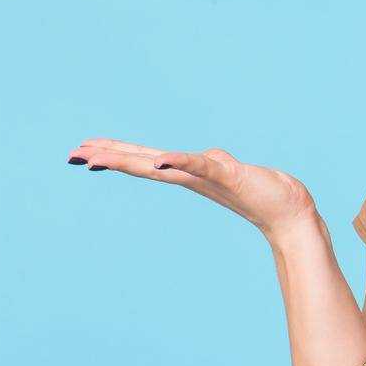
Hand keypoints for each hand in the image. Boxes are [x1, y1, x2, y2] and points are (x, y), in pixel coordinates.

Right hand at [65, 138, 317, 237]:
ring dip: (129, 160)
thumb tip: (205, 157)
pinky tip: (161, 159)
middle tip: (74, 153)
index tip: (84, 152)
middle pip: (143, 163)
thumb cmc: (264, 193)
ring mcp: (208, 177)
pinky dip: (181, 161)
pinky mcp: (229, 176)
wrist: (291, 214)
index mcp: (189, 174)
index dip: (116, 156)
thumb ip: (213, 164)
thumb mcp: (231, 172)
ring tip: (97, 155)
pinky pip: (200, 165)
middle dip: (109, 158)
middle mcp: (192, 177)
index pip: (146, 161)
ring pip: (162, 165)